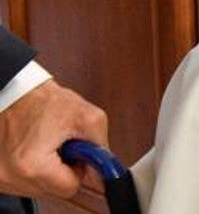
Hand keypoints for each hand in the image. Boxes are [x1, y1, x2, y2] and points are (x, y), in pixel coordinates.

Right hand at [0, 80, 107, 198]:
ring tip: (45, 144)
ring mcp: (2, 177)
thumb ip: (102, 148)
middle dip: (63, 169)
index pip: (69, 188)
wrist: (17, 92)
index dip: (79, 169)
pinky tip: (34, 149)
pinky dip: (33, 169)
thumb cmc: (44, 100)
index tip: (76, 152)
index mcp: (32, 164)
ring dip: (48, 170)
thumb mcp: (87, 118)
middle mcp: (10, 175)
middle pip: (54, 190)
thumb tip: (106, 172)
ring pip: (39, 188)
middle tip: (60, 145)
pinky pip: (24, 182)